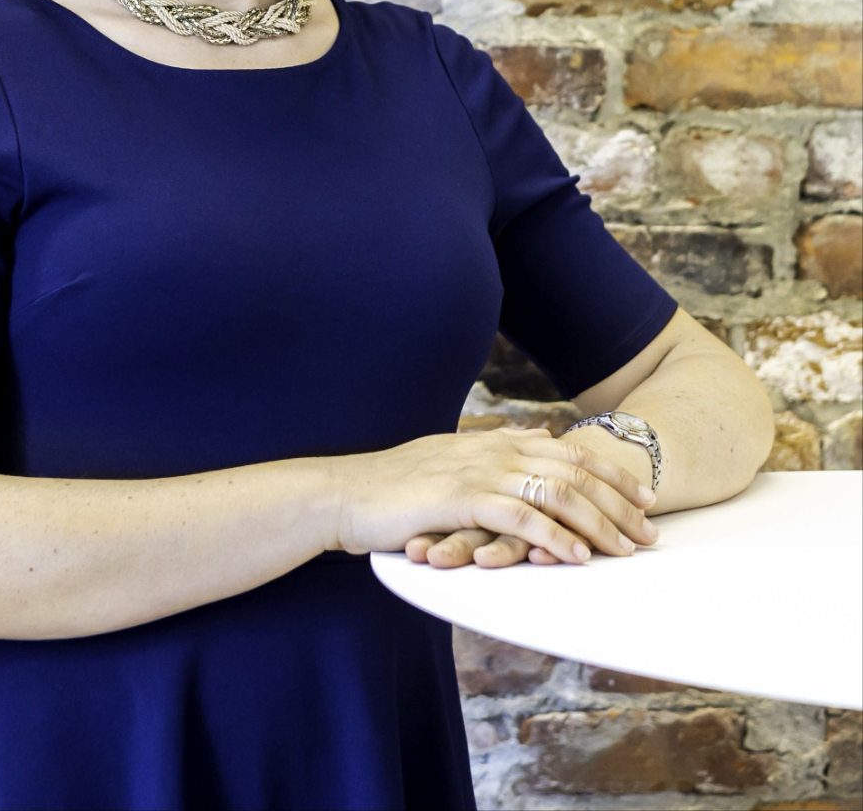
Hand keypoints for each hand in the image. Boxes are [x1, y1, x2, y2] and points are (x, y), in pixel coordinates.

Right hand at [326, 426, 656, 565]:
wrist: (344, 493)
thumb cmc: (390, 484)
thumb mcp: (447, 456)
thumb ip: (492, 447)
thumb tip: (534, 437)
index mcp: (489, 441)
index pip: (565, 449)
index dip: (609, 471)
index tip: (643, 495)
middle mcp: (491, 450)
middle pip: (572, 470)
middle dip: (617, 501)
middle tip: (650, 531)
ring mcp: (477, 473)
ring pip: (555, 493)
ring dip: (597, 523)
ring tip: (626, 550)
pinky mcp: (461, 501)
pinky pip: (521, 519)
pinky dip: (554, 538)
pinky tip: (576, 558)